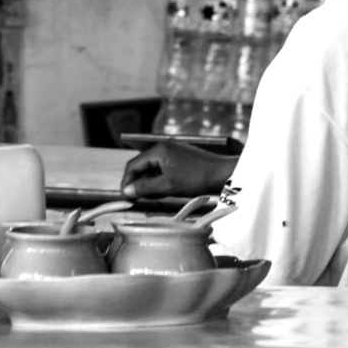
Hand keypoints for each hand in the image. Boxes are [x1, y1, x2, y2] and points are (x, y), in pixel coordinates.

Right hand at [121, 141, 235, 200]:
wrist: (222, 173)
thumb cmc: (196, 179)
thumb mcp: (168, 186)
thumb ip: (145, 188)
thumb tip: (126, 191)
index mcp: (158, 150)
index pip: (132, 165)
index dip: (126, 182)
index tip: (125, 198)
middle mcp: (163, 147)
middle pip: (141, 165)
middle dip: (138, 183)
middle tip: (137, 200)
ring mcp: (172, 151)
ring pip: (152, 168)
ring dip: (149, 183)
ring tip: (153, 197)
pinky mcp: (180, 157)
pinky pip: (162, 168)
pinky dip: (159, 179)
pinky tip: (164, 190)